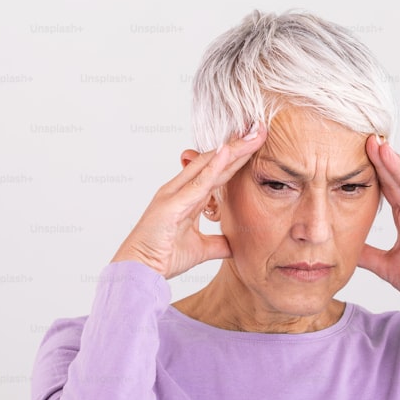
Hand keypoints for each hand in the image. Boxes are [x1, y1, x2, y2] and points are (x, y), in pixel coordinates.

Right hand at [111, 123, 266, 279]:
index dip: (236, 158)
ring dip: (232, 150)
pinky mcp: (172, 204)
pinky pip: (198, 182)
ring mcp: (175, 194)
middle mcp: (180, 190)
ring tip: (253, 135)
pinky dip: (214, 166)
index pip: (217, 172)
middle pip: (214, 162)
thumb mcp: (201, 249)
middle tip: (260, 130)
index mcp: (187, 198)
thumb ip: (218, 243)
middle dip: (239, 147)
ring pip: (209, 165)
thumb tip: (237, 244)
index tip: (256, 145)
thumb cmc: (163, 257)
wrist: (139, 269)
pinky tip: (228, 151)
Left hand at [359, 136, 399, 301]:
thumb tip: (345, 247)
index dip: (375, 172)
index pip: (388, 189)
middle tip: (369, 139)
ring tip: (384, 146)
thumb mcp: (386, 265)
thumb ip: (368, 254)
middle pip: (398, 181)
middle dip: (384, 161)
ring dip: (398, 165)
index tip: (360, 154)